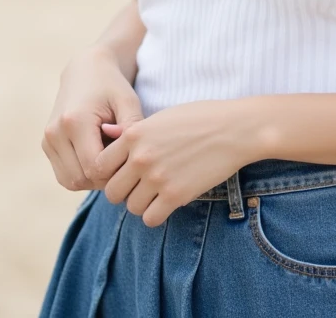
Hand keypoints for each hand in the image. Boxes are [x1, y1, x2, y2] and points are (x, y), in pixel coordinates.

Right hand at [41, 46, 143, 191]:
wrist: (86, 70)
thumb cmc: (112, 86)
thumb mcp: (128, 101)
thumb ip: (132, 128)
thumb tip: (129, 157)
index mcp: (74, 121)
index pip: (93, 168)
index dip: (115, 171)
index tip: (130, 160)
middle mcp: (55, 133)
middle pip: (80, 178)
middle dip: (104, 177)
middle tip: (122, 161)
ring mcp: (47, 140)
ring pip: (70, 181)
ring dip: (91, 178)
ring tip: (110, 157)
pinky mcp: (46, 144)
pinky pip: (64, 175)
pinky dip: (81, 174)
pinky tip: (97, 156)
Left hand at [92, 97, 262, 226]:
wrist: (235, 129)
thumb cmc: (200, 118)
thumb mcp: (162, 117)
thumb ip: (132, 131)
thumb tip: (106, 132)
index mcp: (134, 134)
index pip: (100, 165)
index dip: (108, 173)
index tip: (122, 173)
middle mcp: (141, 157)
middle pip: (112, 191)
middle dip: (124, 191)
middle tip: (139, 186)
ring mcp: (157, 177)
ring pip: (131, 207)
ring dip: (141, 203)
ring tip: (156, 193)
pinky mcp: (175, 195)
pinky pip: (150, 218)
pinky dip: (156, 214)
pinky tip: (167, 202)